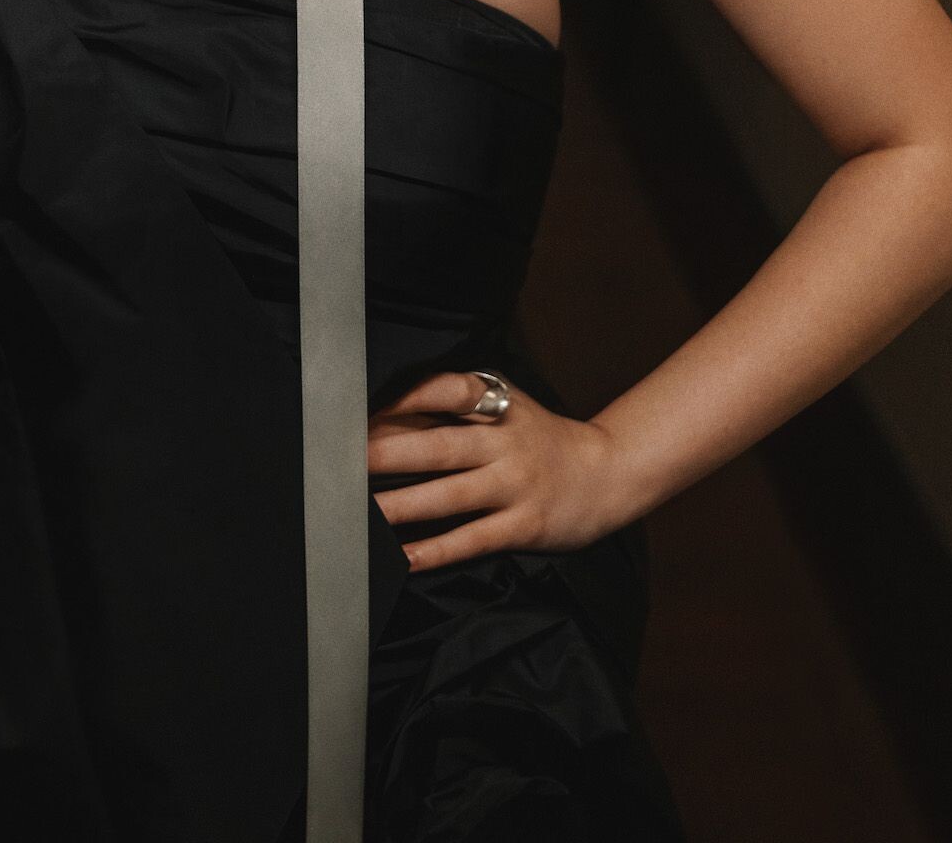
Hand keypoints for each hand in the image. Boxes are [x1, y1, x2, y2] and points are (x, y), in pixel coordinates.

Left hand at [368, 370, 636, 570]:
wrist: (608, 473)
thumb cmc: (542, 438)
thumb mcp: (508, 405)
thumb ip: (461, 400)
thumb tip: (392, 406)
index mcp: (497, 406)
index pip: (446, 393)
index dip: (405, 400)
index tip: (362, 411)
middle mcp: (504, 442)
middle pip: (439, 446)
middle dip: (389, 453)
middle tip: (343, 461)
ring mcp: (514, 485)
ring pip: (450, 496)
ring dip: (403, 506)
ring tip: (362, 514)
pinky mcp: (523, 525)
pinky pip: (472, 539)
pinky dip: (437, 549)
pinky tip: (405, 558)